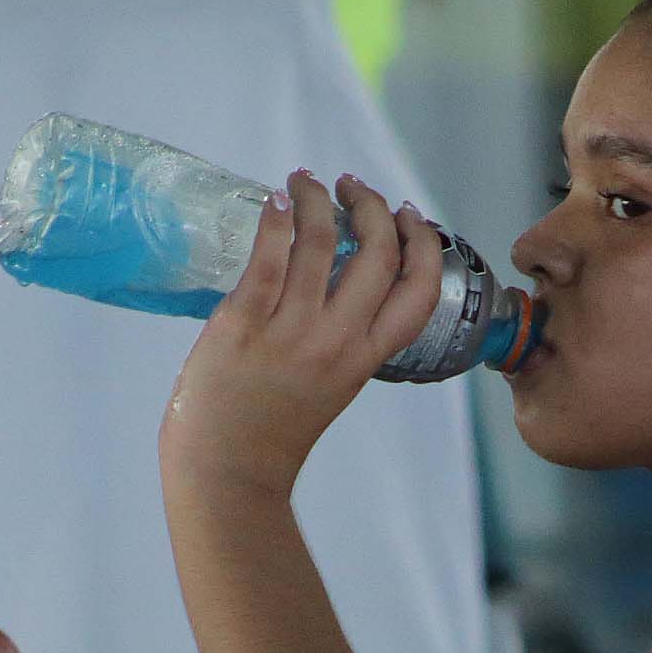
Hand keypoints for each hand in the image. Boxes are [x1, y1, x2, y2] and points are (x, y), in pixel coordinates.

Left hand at [159, 171, 445, 497]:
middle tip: (354, 189)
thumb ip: (341, 342)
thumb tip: (334, 283)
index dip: (425, 244)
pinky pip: (268, 254)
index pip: (420, 292)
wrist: (226, 471)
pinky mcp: (243, 321)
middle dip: (373, 206)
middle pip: (378, 253)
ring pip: (320, 240)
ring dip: (317, 198)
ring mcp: (290, 331)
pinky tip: (275, 201)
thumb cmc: (270, 435)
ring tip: (306, 181)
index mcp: (365, 359)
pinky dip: (276, 217)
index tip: (411, 216)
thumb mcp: (330, 389)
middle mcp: (336, 341)